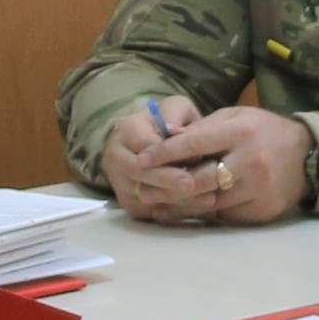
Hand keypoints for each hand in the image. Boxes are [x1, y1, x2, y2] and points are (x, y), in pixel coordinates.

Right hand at [95, 95, 199, 217]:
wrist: (149, 143)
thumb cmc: (168, 123)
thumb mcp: (175, 108)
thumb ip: (176, 116)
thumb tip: (176, 132)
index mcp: (125, 130)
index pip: (144, 144)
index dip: (168, 153)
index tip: (193, 156)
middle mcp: (115, 156)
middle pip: (137, 172)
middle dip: (166, 178)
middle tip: (191, 183)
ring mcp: (118, 181)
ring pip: (142, 195)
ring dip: (172, 198)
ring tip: (202, 198)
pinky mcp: (128, 202)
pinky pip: (148, 211)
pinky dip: (172, 211)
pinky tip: (195, 207)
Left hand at [119, 103, 313, 226]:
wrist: (308, 157)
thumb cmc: (264, 131)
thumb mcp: (237, 117)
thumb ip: (203, 128)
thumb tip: (165, 137)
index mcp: (241, 132)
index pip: (195, 143)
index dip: (164, 152)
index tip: (141, 159)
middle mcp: (250, 162)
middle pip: (199, 180)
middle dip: (167, 186)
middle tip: (142, 189)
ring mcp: (257, 190)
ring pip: (209, 203)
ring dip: (179, 206)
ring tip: (156, 206)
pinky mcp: (261, 211)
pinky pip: (224, 215)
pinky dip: (203, 214)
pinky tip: (184, 212)